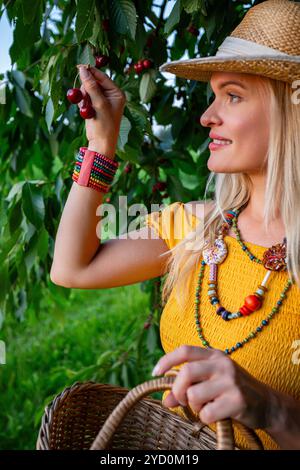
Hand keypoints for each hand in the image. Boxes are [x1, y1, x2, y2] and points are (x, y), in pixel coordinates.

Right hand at [77, 65, 125, 145]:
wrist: (101, 144)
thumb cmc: (104, 125)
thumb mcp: (99, 104)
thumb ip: (91, 86)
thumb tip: (83, 69)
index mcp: (117, 93)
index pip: (103, 77)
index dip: (91, 71)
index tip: (79, 65)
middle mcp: (111, 95)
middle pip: (94, 82)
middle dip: (87, 87)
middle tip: (85, 97)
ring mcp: (102, 101)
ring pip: (88, 89)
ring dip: (84, 95)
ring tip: (87, 108)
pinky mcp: (94, 106)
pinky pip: (85, 97)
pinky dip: (83, 102)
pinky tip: (85, 111)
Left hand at [152, 345, 272, 429]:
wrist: (266, 403)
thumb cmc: (231, 390)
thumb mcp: (210, 382)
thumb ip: (188, 387)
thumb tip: (165, 401)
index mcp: (214, 355)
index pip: (185, 351)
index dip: (166, 360)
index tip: (155, 372)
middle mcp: (222, 364)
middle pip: (186, 372)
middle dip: (178, 390)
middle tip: (183, 400)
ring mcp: (230, 381)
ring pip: (194, 394)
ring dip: (193, 406)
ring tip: (203, 407)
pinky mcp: (237, 400)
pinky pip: (207, 413)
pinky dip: (205, 418)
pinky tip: (216, 415)